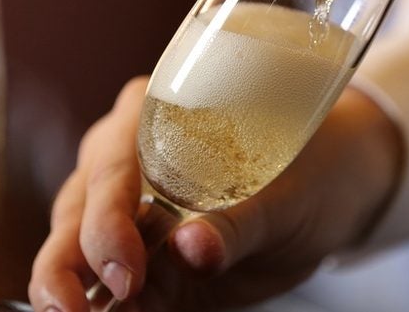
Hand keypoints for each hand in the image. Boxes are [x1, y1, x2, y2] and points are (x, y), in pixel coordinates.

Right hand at [28, 76, 403, 310]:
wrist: (338, 190)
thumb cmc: (316, 168)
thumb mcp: (289, 196)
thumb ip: (241, 222)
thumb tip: (193, 247)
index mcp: (158, 116)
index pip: (112, 165)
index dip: (107, 220)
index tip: (126, 270)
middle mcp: (129, 158)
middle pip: (80, 206)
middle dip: (71, 261)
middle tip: (77, 311)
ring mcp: (129, 210)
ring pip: (77, 244)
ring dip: (71, 286)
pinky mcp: (144, 257)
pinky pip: (108, 283)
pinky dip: (101, 305)